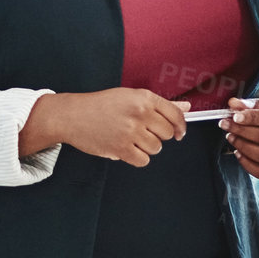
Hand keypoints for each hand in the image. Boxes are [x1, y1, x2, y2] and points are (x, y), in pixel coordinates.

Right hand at [20, 88, 187, 167]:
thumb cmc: (100, 105)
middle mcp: (139, 113)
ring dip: (146, 147)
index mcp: (144, 98)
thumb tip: (186, 107)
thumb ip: (161, 104)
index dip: (181, 126)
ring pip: (156, 148)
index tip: (179, 132)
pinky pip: (143, 160)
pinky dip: (137, 157)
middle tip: (142, 131)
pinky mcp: (121, 148)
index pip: (175, 115)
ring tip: (131, 138)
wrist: (72, 115)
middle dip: (158, 135)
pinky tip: (126, 148)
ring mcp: (130, 131)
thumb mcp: (130, 97)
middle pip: (167, 133)